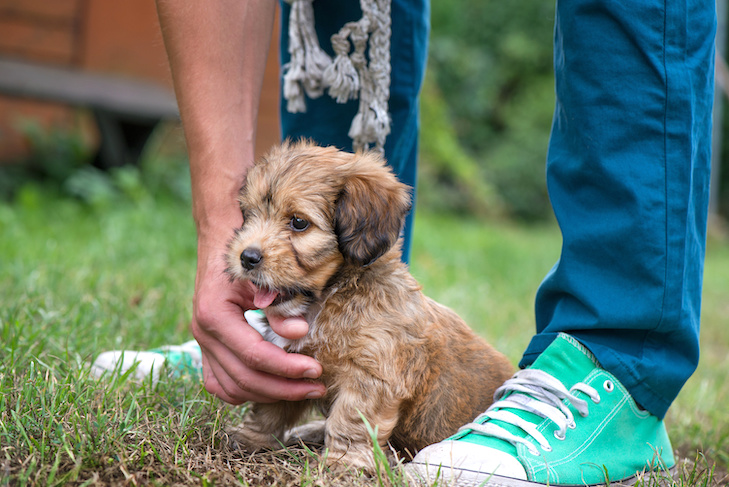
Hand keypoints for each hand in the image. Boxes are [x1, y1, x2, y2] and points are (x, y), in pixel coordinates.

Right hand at [191, 244, 324, 404]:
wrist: (220, 244)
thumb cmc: (247, 258)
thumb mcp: (265, 277)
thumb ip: (280, 307)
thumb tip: (300, 333)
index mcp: (215, 315)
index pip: (254, 355)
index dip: (287, 368)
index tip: (316, 370)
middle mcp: (203, 334)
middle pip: (244, 379)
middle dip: (284, 388)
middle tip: (316, 387)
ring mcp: (202, 344)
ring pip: (231, 388)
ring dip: (267, 394)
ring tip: (300, 389)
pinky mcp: (206, 349)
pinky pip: (221, 384)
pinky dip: (246, 391)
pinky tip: (273, 386)